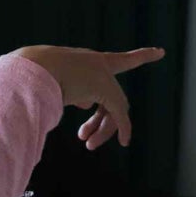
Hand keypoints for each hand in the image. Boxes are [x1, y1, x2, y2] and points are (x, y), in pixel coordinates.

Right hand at [15, 46, 164, 148]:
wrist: (35, 68)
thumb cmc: (38, 75)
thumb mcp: (59, 84)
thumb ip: (76, 93)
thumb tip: (87, 104)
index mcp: (90, 60)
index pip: (120, 59)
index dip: (141, 56)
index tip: (161, 52)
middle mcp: (101, 65)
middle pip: (111, 98)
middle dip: (100, 122)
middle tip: (84, 139)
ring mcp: (104, 77)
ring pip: (113, 108)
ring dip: (102, 128)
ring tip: (87, 144)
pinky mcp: (107, 91)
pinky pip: (119, 114)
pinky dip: (123, 128)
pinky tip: (125, 142)